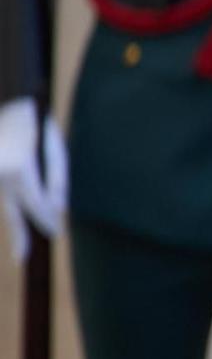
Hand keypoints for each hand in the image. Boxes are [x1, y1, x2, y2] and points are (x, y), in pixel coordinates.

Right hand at [0, 97, 65, 261]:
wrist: (7, 101)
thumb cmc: (33, 122)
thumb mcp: (54, 148)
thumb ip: (57, 180)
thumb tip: (58, 209)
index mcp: (20, 170)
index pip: (37, 206)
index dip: (47, 221)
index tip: (55, 232)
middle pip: (11, 213)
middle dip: (19, 236)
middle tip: (22, 257)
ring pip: (2, 202)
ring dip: (11, 214)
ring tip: (18, 236)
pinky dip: (5, 198)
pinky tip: (10, 205)